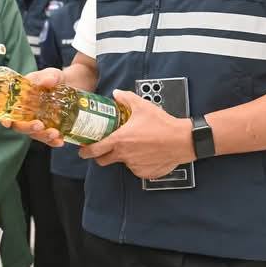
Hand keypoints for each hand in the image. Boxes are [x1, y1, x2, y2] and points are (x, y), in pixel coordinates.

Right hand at [0, 68, 66, 146]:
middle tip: (39, 125)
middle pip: (19, 126)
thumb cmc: (54, 79)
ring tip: (55, 134)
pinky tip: (60, 141)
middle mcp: (24, 113)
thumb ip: (49, 76)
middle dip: (27, 128)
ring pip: (34, 134)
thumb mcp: (52, 74)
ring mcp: (36, 122)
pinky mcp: (48, 129)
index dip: (3, 118)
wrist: (71, 85)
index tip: (7, 123)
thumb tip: (47, 81)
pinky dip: (53, 141)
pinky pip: (48, 139)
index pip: (5, 111)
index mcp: (19, 99)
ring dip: (42, 136)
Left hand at [79, 90, 194, 178]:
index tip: (83, 150)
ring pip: (122, 163)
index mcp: (120, 140)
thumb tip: (116, 94)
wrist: (182, 141)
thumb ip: (126, 99)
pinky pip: (136, 168)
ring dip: (124, 157)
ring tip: (135, 146)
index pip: (94, 151)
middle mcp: (124, 156)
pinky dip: (138, 163)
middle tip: (105, 148)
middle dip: (101, 156)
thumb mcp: (143, 106)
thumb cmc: (162, 124)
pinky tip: (147, 153)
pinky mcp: (145, 173)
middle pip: (104, 161)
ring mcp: (134, 166)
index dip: (86, 151)